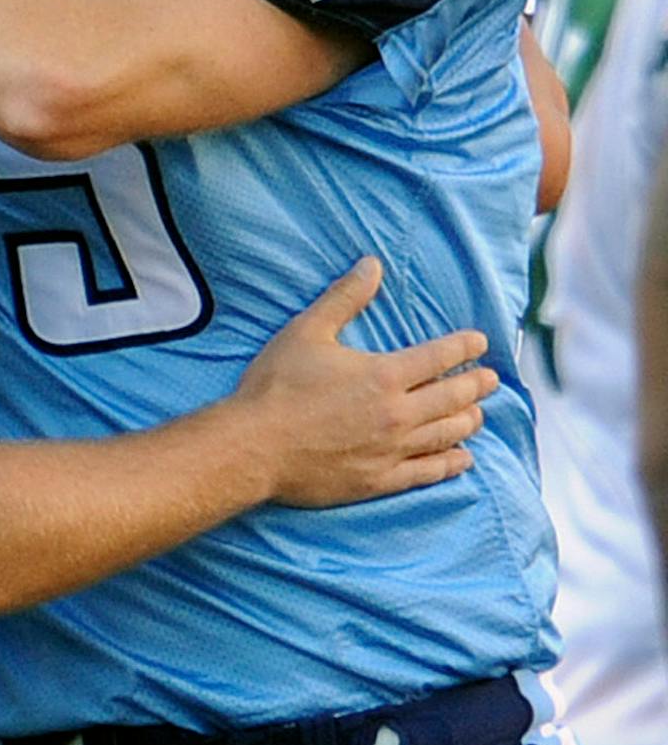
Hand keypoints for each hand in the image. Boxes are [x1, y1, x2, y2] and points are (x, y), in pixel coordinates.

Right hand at [236, 258, 495, 507]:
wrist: (254, 447)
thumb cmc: (275, 387)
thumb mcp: (306, 332)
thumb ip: (343, 299)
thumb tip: (372, 265)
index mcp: (383, 375)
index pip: (440, 357)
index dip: (464, 347)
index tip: (479, 342)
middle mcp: (398, 413)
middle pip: (453, 397)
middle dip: (476, 384)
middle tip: (491, 379)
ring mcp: (393, 450)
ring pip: (448, 433)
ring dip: (469, 420)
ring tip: (478, 413)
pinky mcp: (381, 479)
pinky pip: (430, 471)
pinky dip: (452, 462)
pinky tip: (462, 457)